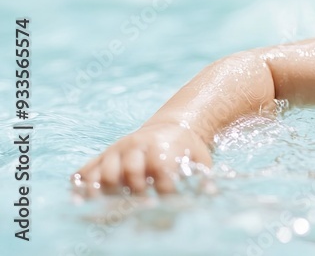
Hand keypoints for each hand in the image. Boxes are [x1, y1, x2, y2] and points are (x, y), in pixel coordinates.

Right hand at [72, 122, 211, 195]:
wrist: (172, 126)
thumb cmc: (186, 148)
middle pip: (129, 169)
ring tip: (109, 210)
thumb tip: (212, 194)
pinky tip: (80, 202)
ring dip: (106, 193)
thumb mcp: (199, 158)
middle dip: (135, 190)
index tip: (169, 202)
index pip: (160, 168)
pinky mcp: (103, 157)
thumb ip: (203, 176)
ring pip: (103, 171)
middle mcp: (135, 146)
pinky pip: (84, 171)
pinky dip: (80, 187)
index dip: (165, 188)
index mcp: (161, 145)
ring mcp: (116, 151)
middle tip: (142, 205)